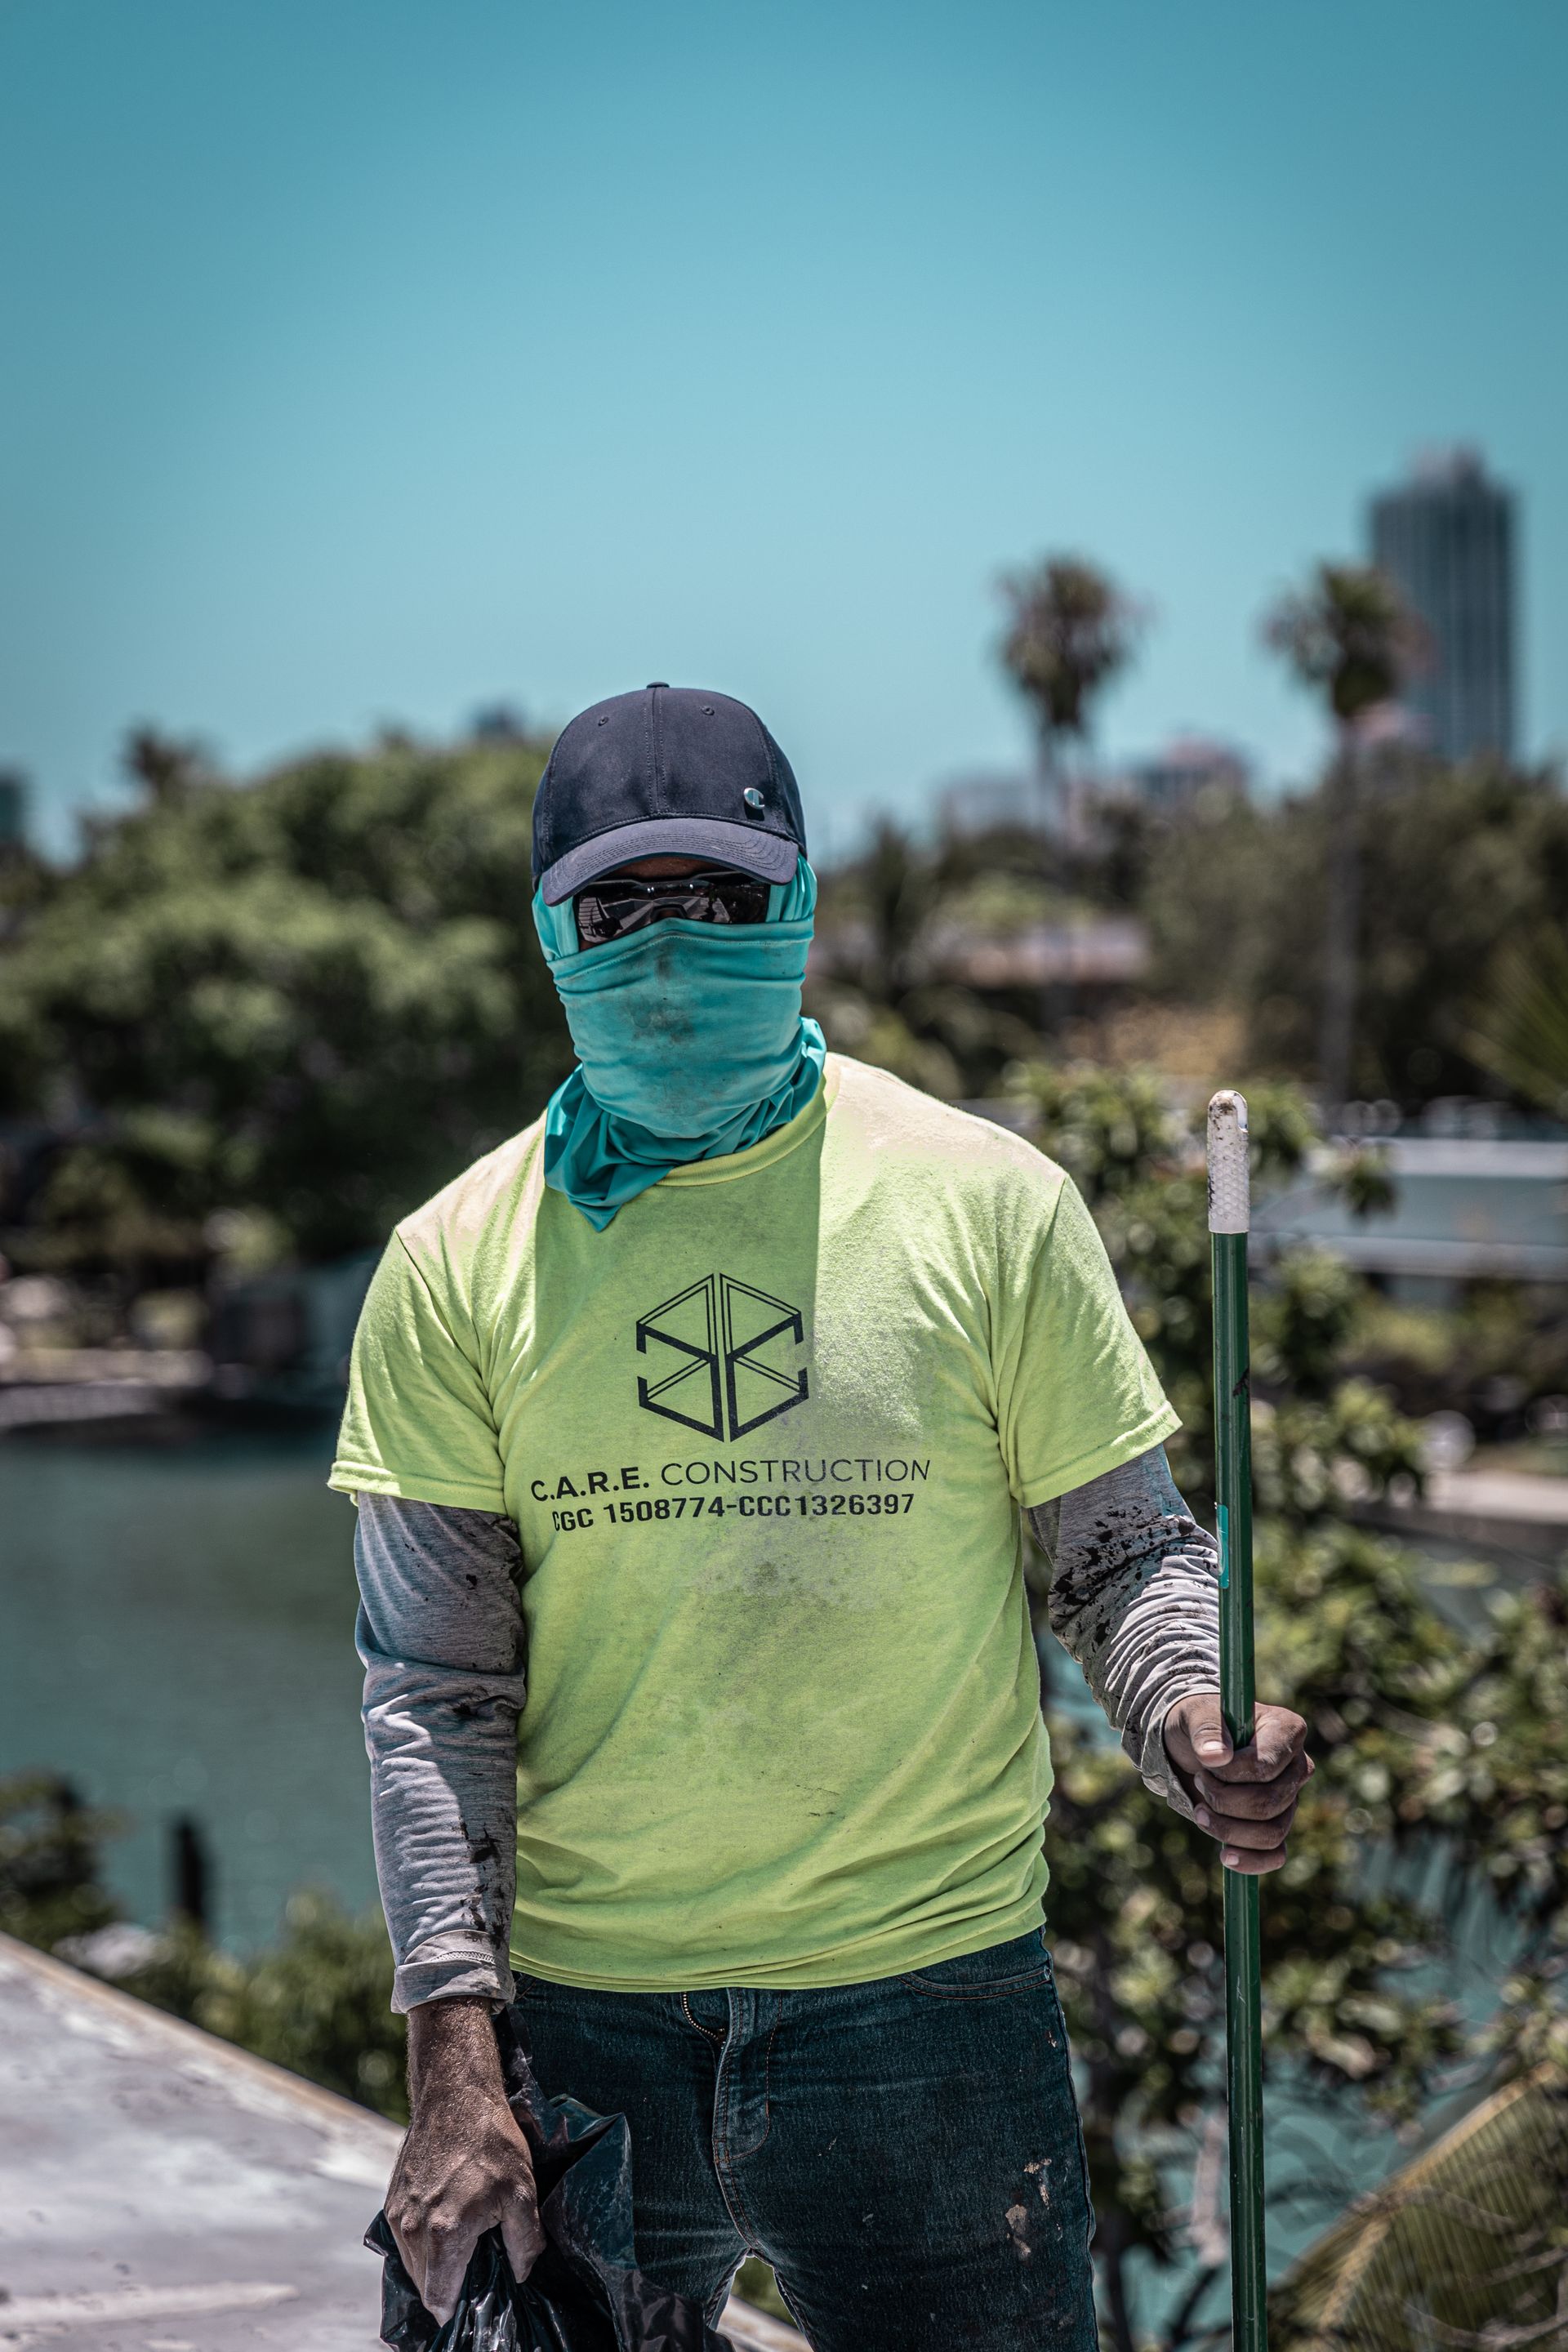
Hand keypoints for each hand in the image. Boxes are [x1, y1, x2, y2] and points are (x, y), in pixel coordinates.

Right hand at [387, 1998, 544, 2322]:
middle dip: (449, 2285)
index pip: (439, 2299)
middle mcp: (413, 2229)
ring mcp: (398, 2214)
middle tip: (477, 2267)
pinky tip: (447, 2223)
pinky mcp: (392, 2200)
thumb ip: (524, 2242)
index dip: (457, 2307)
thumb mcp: (522, 2190)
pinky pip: (405, 2240)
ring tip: (465, 2243)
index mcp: (444, 2233)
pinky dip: (423, 2243)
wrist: (455, 2094)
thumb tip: (520, 2274)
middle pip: (424, 2285)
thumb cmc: (492, 2140)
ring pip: (412, 2264)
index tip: (475, 2299)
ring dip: (434, 2264)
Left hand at [1162, 1691, 1312, 1873]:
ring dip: (1228, 1829)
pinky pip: (1275, 1855)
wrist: (1191, 1745)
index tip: (1208, 1764)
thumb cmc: (1199, 1723)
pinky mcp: (1276, 1824)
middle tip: (1199, 1781)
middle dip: (1224, 1801)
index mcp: (1287, 1730)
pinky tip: (1226, 1857)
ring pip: (1272, 1833)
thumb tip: (1216, 1757)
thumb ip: (1205, 1730)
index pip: (1266, 1767)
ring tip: (1200, 1811)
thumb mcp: (1194, 1715)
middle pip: (1269, 1803)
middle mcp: (1297, 1766)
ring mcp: (1290, 1798)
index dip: (1232, 1774)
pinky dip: (1251, 1861)